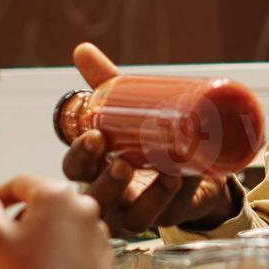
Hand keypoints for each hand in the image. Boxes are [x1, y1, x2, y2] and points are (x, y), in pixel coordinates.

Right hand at [0, 174, 110, 268]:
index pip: (18, 184)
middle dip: (16, 224)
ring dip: (36, 239)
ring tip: (18, 267)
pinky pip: (75, 244)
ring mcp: (97, 227)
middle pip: (39, 205)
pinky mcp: (103, 249)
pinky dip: (59, 252)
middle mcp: (82, 203)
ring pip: (57, 226)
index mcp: (55, 193)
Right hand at [61, 42, 238, 236]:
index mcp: (95, 170)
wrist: (193, 166)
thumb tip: (82, 49)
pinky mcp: (170, 215)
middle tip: (123, 161)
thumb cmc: (147, 137)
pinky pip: (171, 213)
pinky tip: (189, 174)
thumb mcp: (127, 110)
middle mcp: (112, 196)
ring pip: (135, 219)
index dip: (81, 157)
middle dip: (108, 183)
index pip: (75, 170)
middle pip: (98, 201)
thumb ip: (106, 84)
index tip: (95, 137)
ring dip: (150, 196)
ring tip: (167, 171)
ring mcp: (140, 211)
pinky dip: (180, 196)